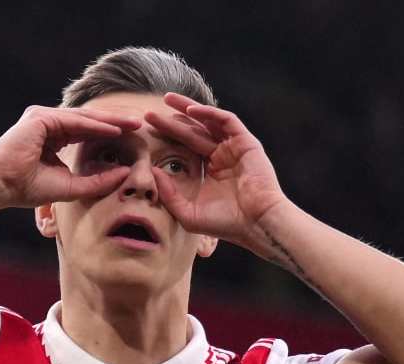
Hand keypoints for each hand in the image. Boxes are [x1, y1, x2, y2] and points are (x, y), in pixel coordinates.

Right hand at [0, 105, 140, 208]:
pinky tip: (115, 128)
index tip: (134, 139)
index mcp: (53, 137)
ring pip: (85, 118)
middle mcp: (49, 123)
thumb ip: (97, 181)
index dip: (110, 134)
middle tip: (141, 124)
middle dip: (116, 122)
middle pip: (90, 121)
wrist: (1, 185)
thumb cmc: (26, 188)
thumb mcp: (70, 187)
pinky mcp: (41, 117)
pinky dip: (95, 125)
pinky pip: (74, 120)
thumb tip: (125, 174)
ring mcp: (44, 117)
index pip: (88, 132)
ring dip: (110, 120)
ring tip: (134, 124)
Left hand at [144, 94, 288, 247]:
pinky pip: (226, 120)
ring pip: (208, 121)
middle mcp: (221, 156)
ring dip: (188, 108)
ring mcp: (233, 147)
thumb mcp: (188, 213)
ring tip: (167, 99)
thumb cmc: (225, 223)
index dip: (167, 139)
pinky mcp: (245, 142)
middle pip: (192, 131)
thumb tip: (151, 172)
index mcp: (209, 171)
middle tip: (149, 114)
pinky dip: (209, 113)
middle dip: (171, 121)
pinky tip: (190, 110)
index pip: (185, 148)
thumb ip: (169, 194)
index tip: (147, 133)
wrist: (255, 223)